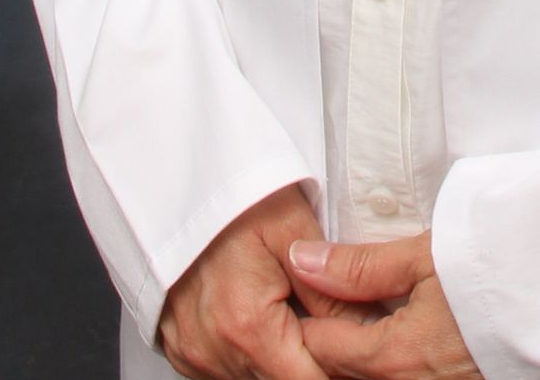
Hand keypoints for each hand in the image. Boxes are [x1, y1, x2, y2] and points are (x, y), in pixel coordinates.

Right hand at [158, 182, 358, 379]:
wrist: (174, 180)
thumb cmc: (233, 195)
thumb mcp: (292, 226)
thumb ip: (329, 288)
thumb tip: (365, 327)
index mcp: (247, 326)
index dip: (338, 363)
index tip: (355, 339)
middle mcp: (213, 351)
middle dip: (310, 357)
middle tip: (324, 312)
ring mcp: (193, 353)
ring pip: (253, 376)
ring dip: (279, 353)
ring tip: (288, 302)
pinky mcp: (181, 347)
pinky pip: (225, 366)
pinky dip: (249, 349)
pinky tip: (259, 309)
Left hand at [290, 232, 481, 379]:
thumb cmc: (498, 271)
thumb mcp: (425, 256)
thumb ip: (359, 266)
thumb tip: (302, 260)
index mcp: (391, 360)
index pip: (318, 345)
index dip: (307, 311)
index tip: (305, 281)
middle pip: (340, 371)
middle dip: (330, 335)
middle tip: (334, 294)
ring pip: (368, 379)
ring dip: (359, 351)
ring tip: (373, 311)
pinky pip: (398, 378)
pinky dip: (389, 360)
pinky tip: (402, 329)